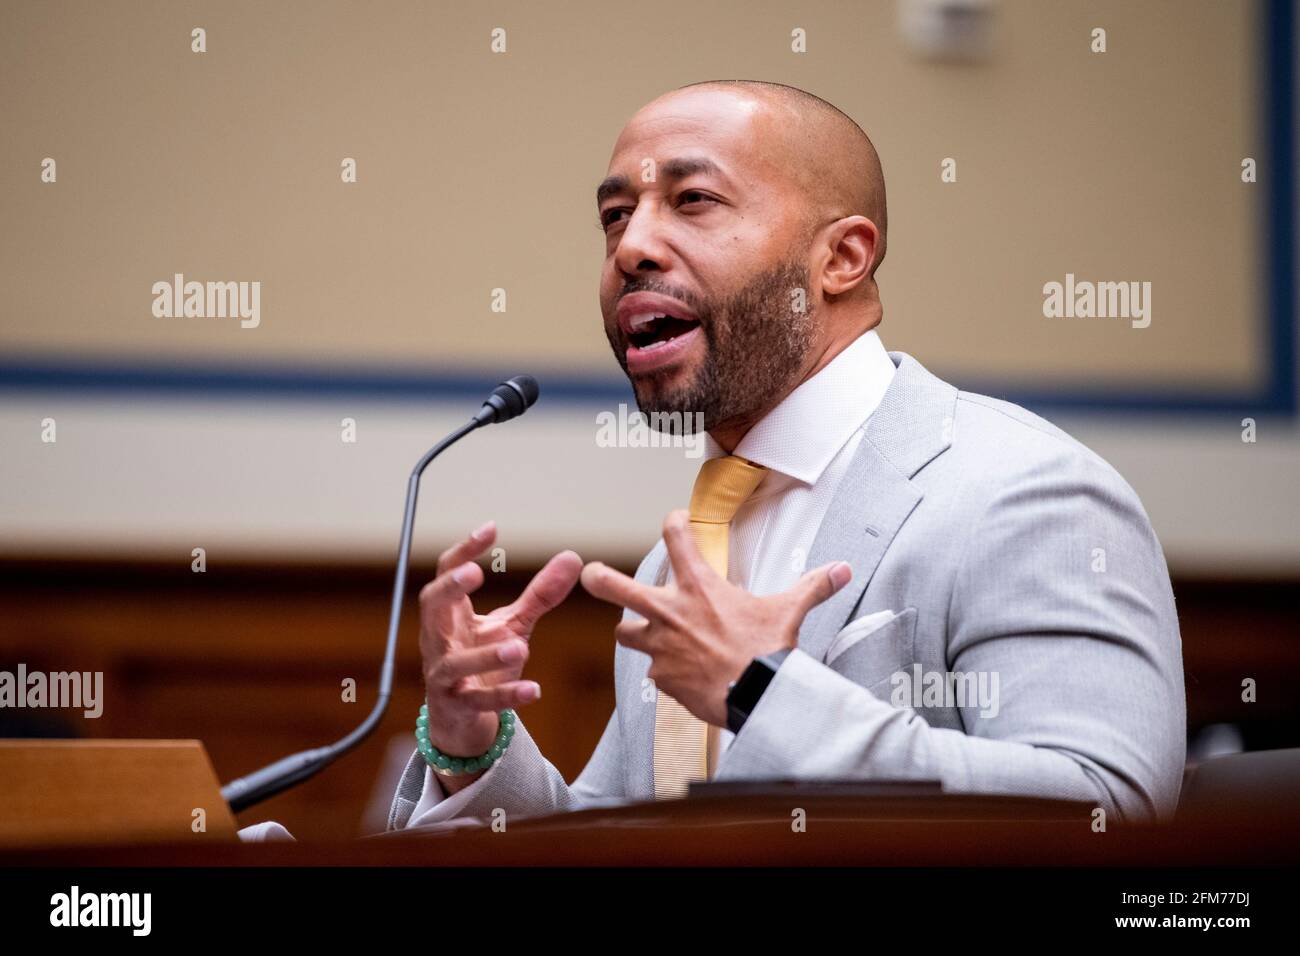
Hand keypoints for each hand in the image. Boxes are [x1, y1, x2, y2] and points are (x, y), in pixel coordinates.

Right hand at [418, 521, 580, 762]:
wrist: (462, 719)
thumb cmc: (482, 662)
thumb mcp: (512, 624)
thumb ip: (539, 594)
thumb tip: (572, 557)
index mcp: (449, 614)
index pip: (446, 573)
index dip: (463, 550)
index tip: (490, 529)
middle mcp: (439, 640)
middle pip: (431, 606)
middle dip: (448, 588)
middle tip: (472, 573)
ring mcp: (444, 675)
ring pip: (455, 662)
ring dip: (485, 654)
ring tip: (519, 644)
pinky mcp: (458, 706)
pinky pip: (480, 702)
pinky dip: (506, 695)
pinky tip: (534, 690)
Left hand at [580, 510, 850, 726]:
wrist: (756, 696)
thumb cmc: (768, 649)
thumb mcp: (789, 611)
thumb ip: (812, 586)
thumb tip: (842, 569)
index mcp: (699, 587)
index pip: (676, 538)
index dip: (673, 522)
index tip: (674, 520)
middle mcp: (670, 612)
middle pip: (614, 586)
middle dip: (597, 578)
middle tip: (589, 573)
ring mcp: (660, 646)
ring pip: (625, 633)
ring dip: (633, 632)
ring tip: (643, 634)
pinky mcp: (660, 677)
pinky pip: (654, 672)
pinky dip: (664, 672)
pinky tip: (681, 676)